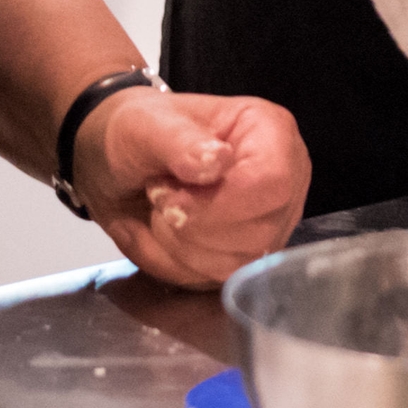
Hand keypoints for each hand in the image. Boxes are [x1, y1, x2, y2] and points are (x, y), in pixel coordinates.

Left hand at [74, 89, 309, 287]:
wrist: (122, 166)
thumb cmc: (140, 134)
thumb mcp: (145, 126)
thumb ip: (179, 141)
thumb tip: (216, 161)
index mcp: (270, 132)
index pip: (271, 183)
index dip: (219, 204)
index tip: (168, 196)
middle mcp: (285, 179)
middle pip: (258, 233)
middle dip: (192, 228)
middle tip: (158, 198)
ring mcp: (272, 222)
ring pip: (237, 264)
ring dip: (180, 247)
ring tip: (161, 211)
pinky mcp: (250, 255)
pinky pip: (217, 281)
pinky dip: (177, 263)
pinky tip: (164, 233)